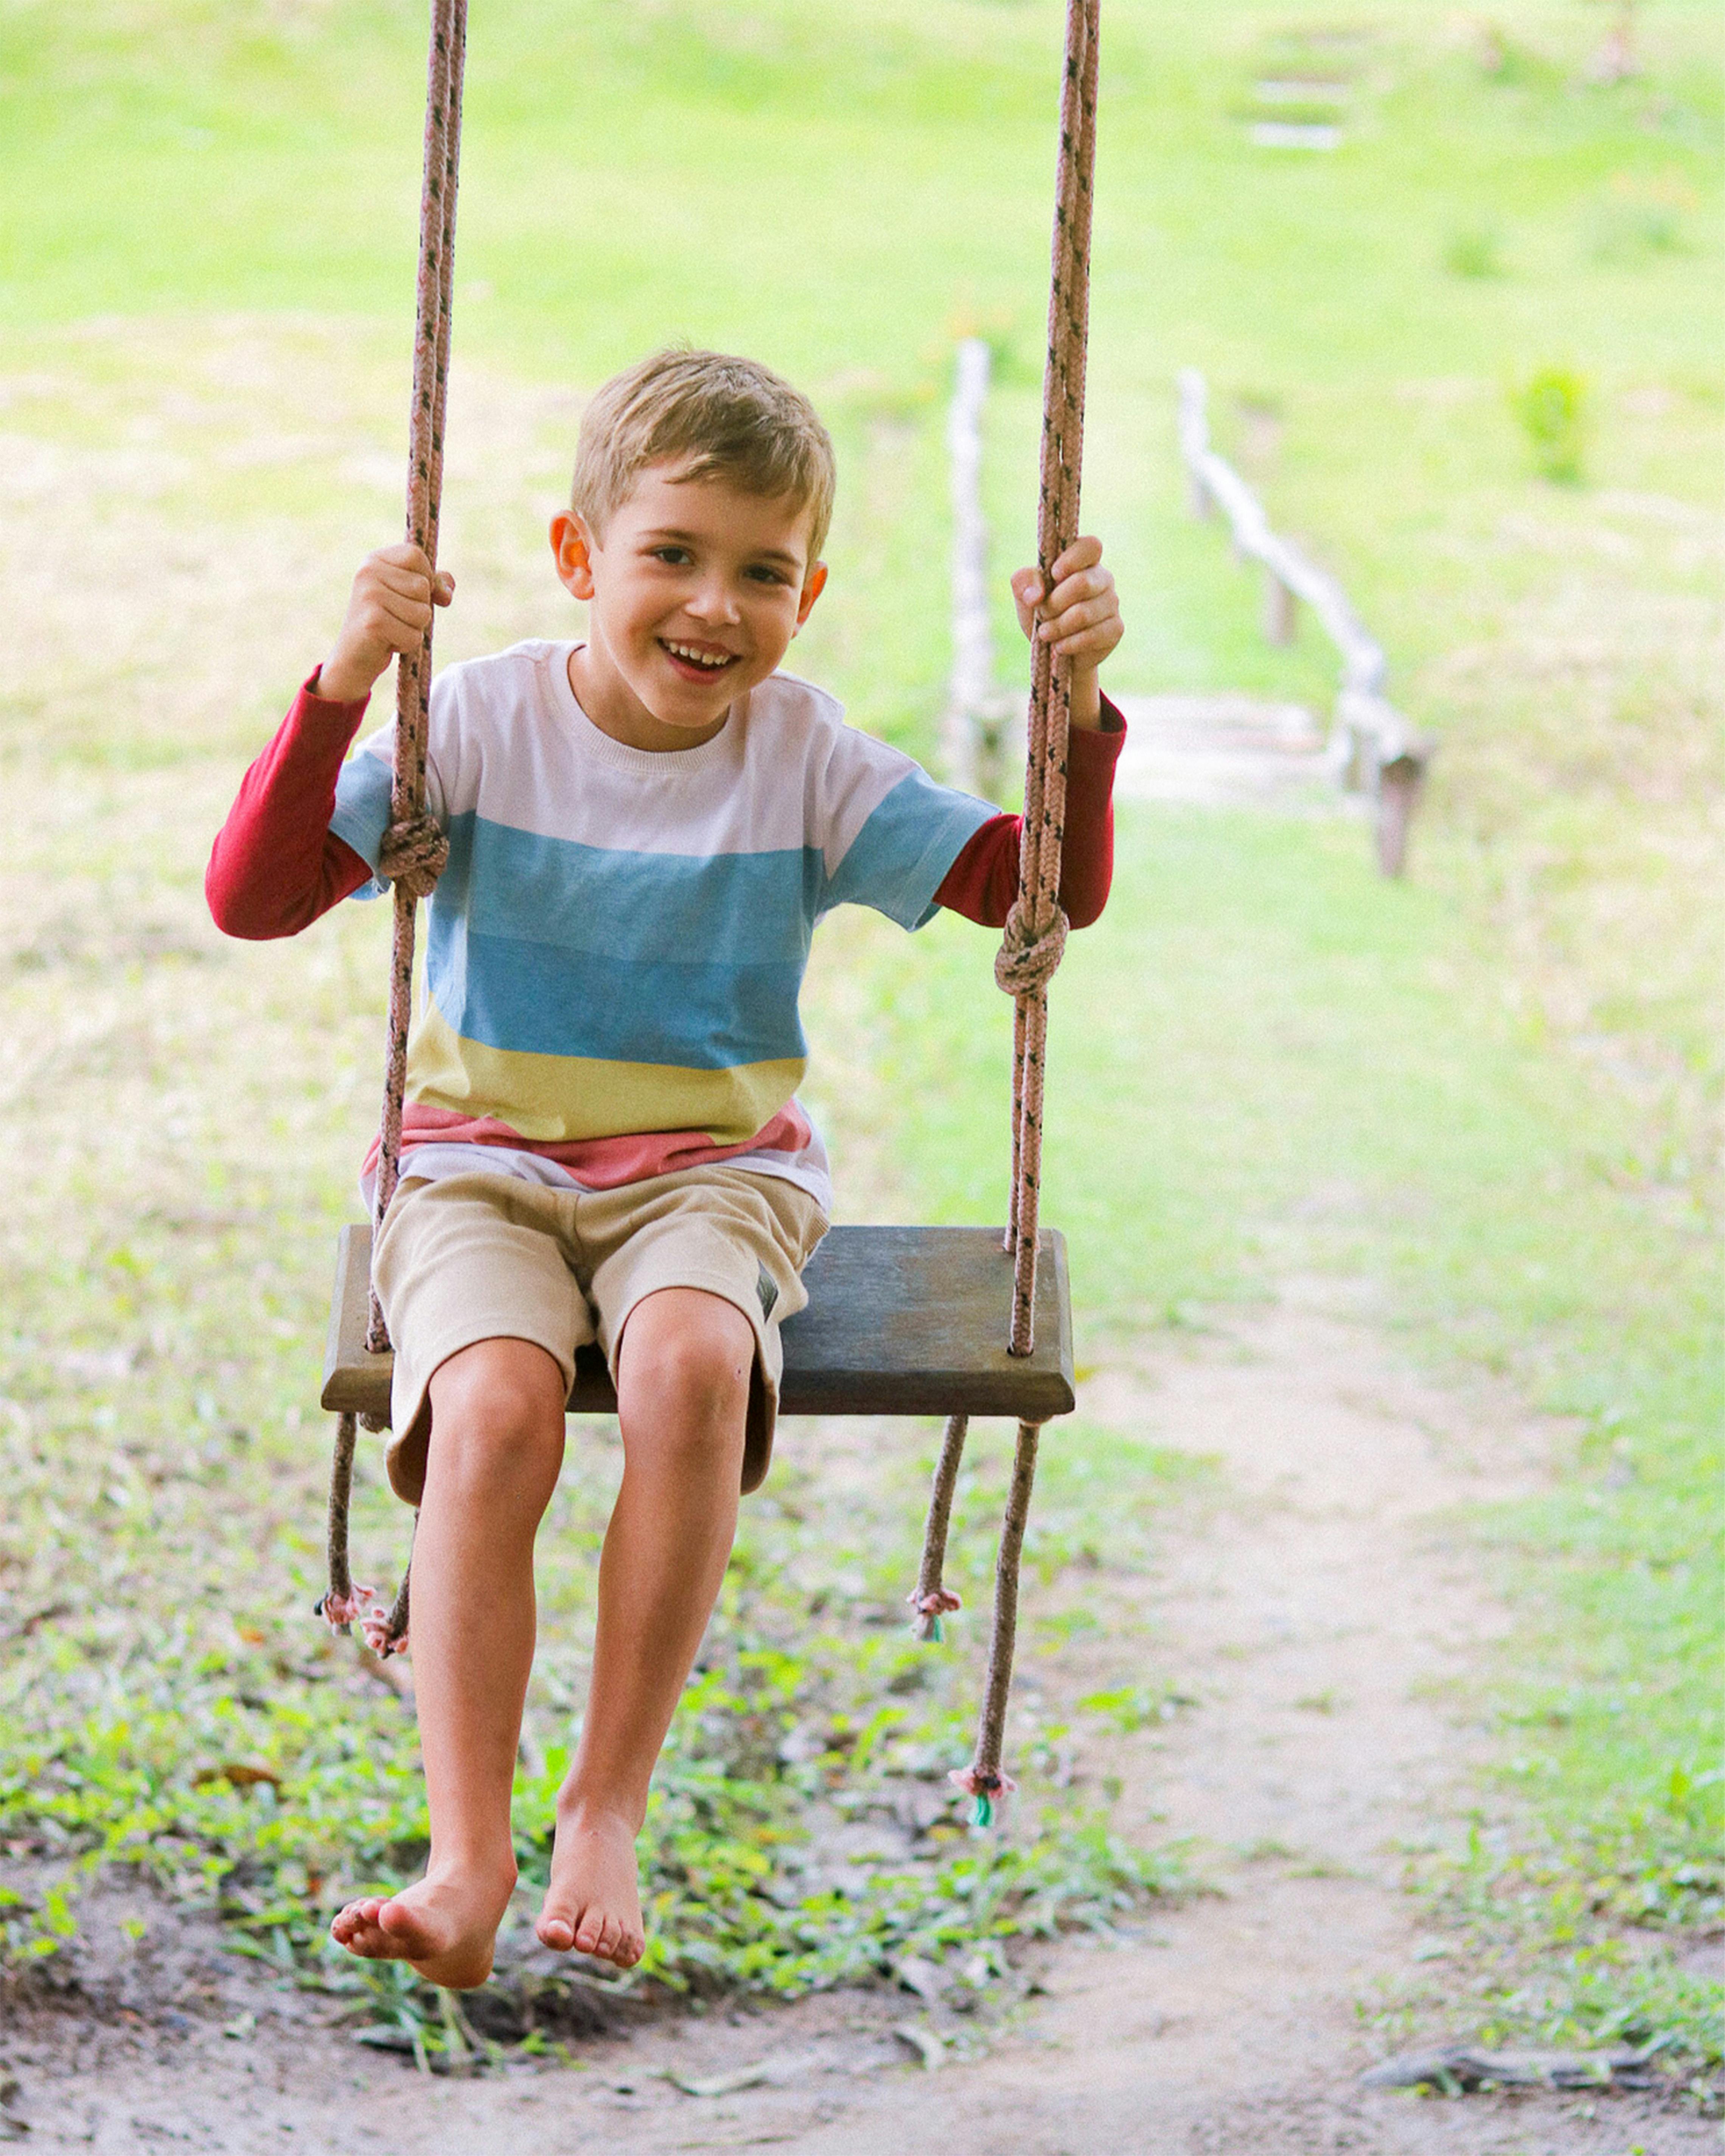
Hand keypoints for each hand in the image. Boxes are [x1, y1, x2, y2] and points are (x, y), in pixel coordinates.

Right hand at [316, 544, 454, 704]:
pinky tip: (386, 642)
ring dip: (414, 628)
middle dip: (419, 609)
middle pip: (422, 586)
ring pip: (423, 612)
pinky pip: (414, 634)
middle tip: (394, 617)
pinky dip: (406, 644)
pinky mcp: (373, 622)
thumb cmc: (386, 622)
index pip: (417, 556)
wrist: (355, 656)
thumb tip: (446, 592)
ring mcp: (368, 596)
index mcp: (375, 559)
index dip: (425, 578)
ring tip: (391, 629)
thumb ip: (434, 583)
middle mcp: (367, 572)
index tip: (410, 595)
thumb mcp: (409, 596)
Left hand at [1010, 536, 1121, 726]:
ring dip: (1057, 627)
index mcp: (1083, 561)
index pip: (1090, 546)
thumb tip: (1036, 595)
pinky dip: (1069, 644)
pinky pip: (1092, 636)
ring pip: (1084, 614)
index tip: (1054, 574)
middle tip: (1042, 614)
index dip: (1072, 559)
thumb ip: (1023, 582)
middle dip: (1054, 603)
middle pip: (1082, 583)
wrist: (1053, 649)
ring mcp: (1112, 603)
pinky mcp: (1116, 628)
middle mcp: (1103, 578)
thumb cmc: (1041, 612)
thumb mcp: (1024, 594)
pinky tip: (1060, 646)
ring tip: (1045, 633)